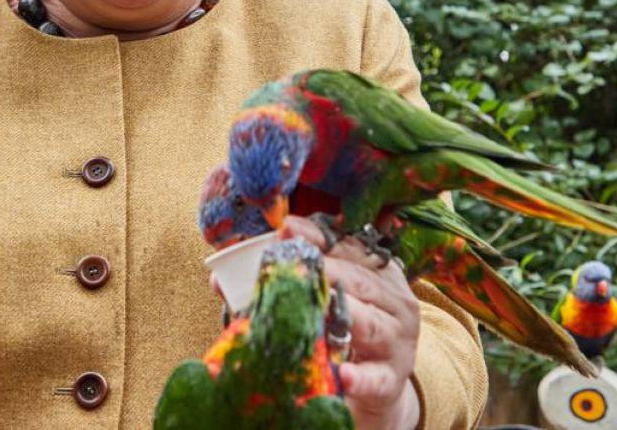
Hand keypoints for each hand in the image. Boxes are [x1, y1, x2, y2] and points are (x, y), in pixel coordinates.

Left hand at [281, 216, 420, 429]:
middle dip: (326, 270)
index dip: (318, 237)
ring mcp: (396, 343)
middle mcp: (394, 302)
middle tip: (295, 267)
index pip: (349, 248)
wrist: (375, 389)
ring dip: (345, 314)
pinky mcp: (390, 381)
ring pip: (371, 323)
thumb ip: (285, 283)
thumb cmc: (343, 334)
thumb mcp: (322, 303)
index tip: (287, 228)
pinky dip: (359, 376)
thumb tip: (220, 278)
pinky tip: (342, 374)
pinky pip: (375, 378)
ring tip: (318, 307)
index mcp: (378, 274)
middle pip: (359, 281)